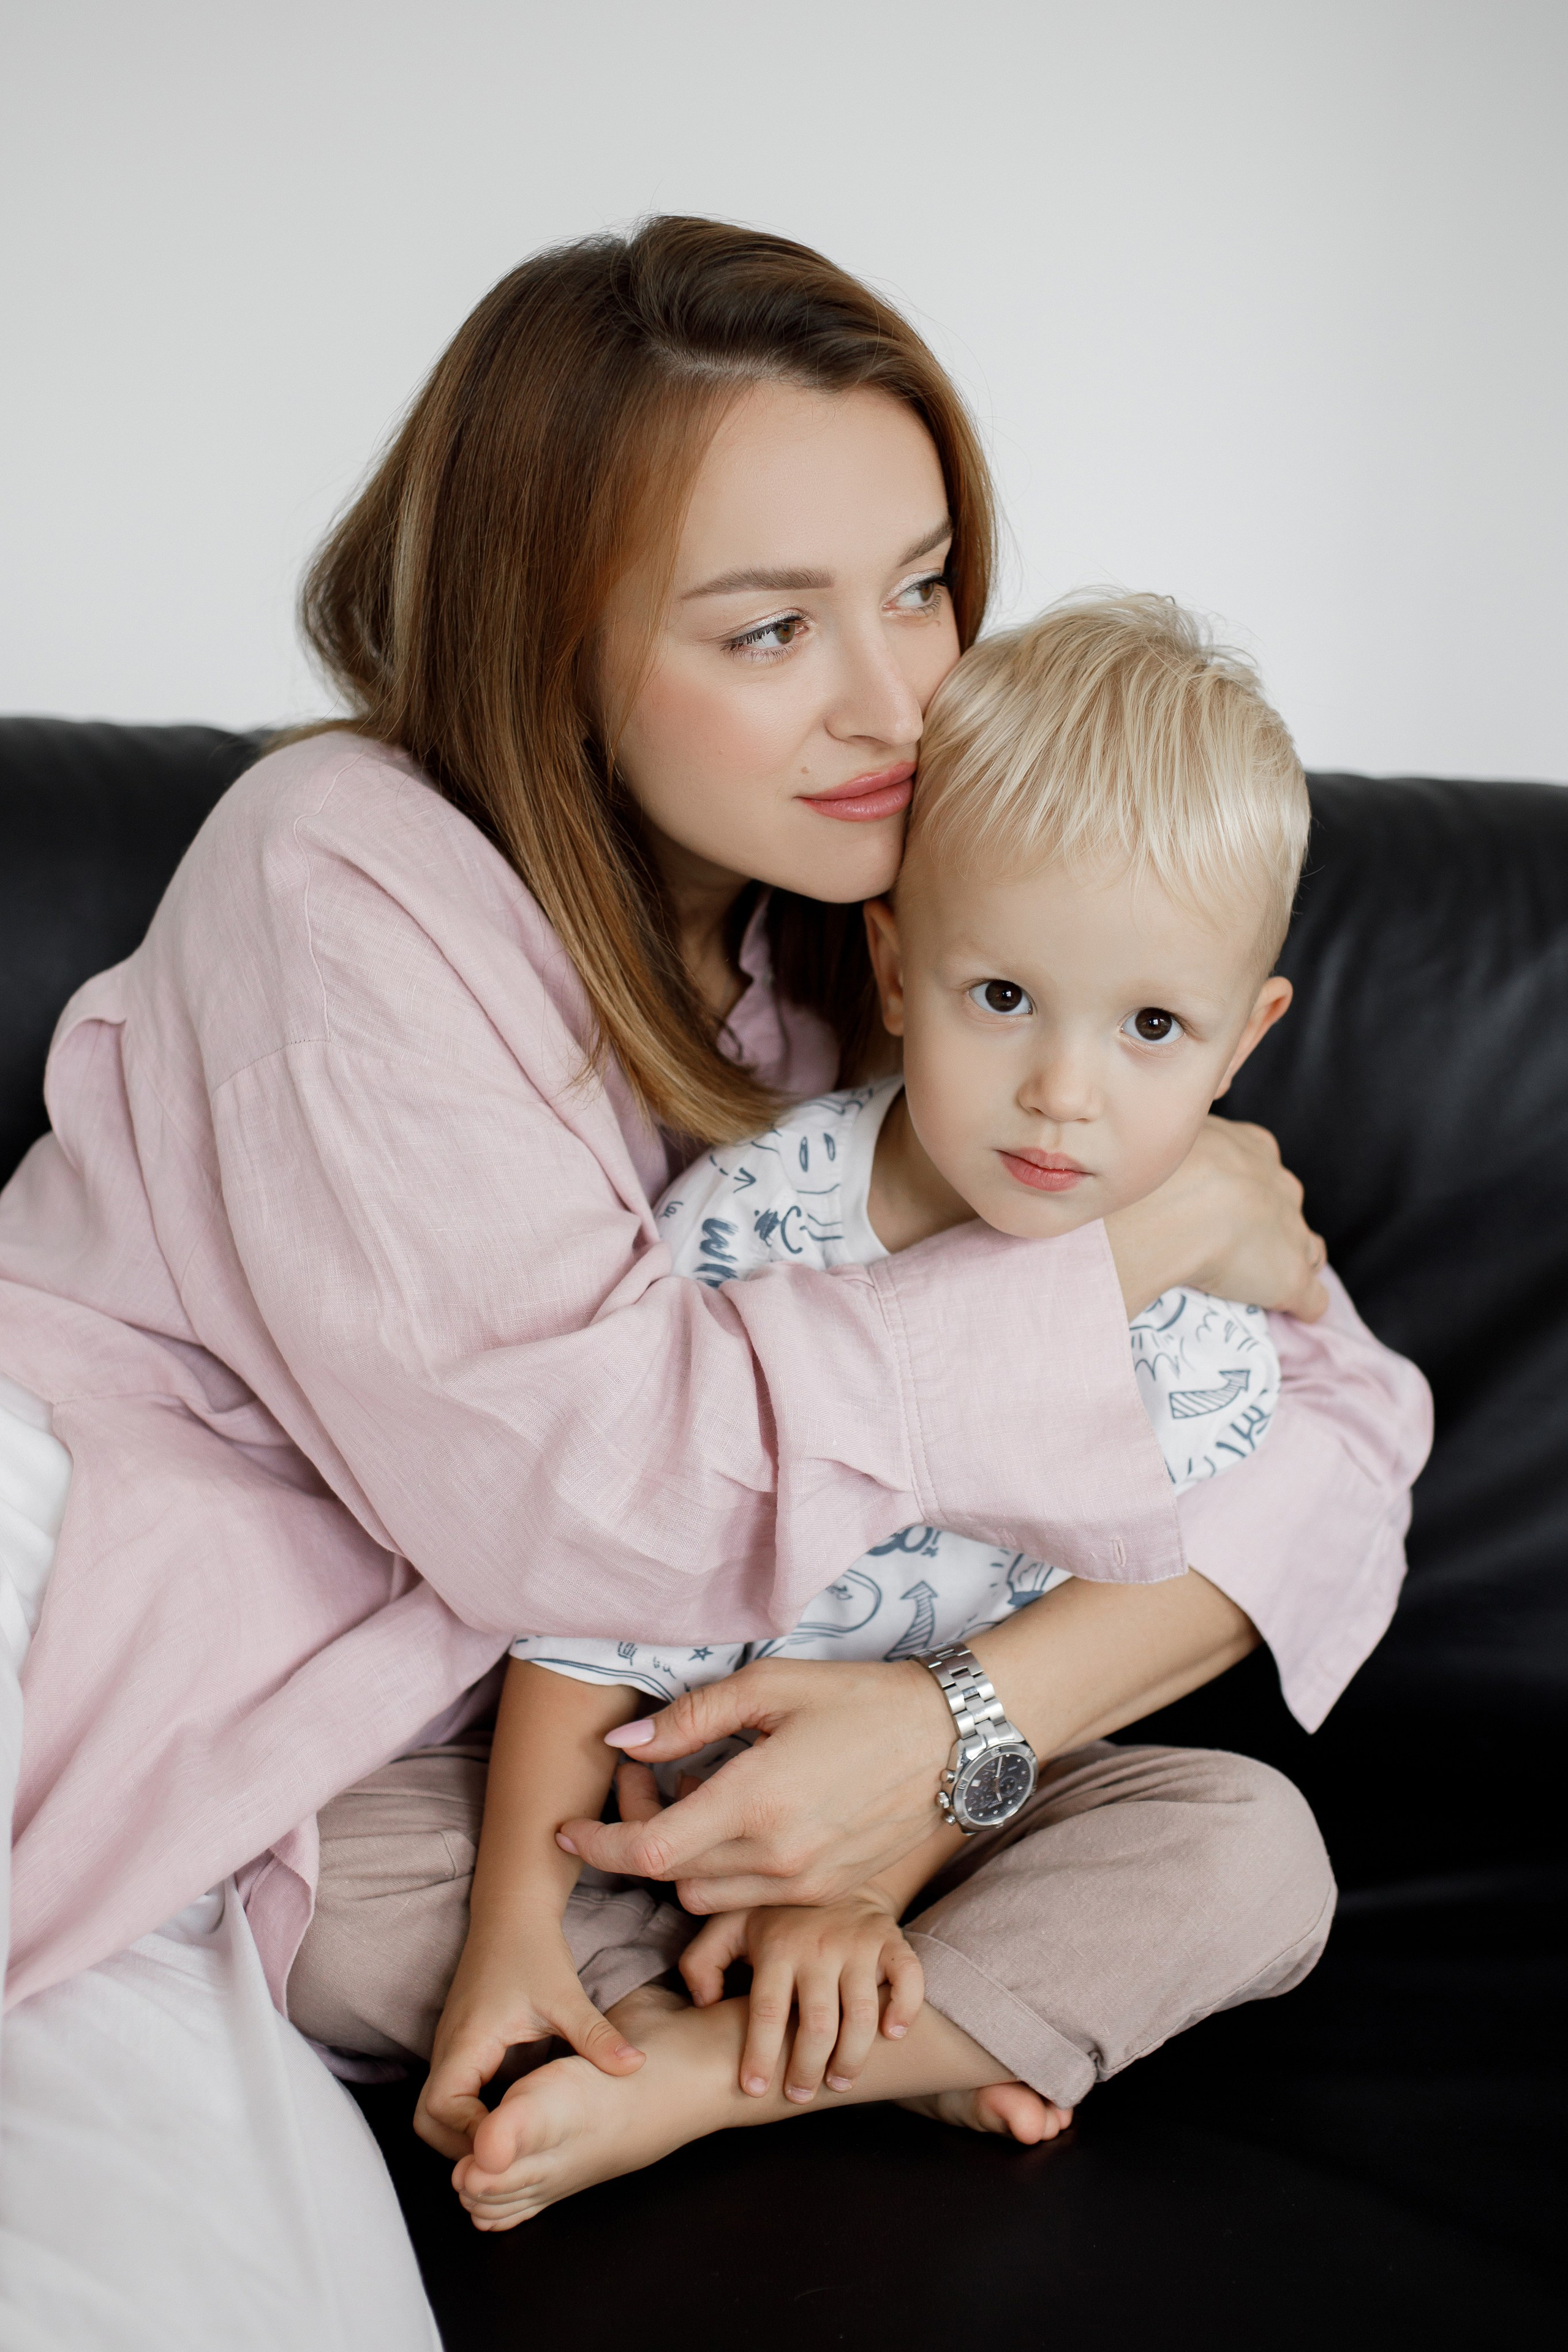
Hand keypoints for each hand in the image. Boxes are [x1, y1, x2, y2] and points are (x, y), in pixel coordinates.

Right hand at [414, 1923, 643, 2158]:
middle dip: (459, 2146)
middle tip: (507, 2155)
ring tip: (511, 2143)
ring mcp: (450, 2047)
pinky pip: (451, 2093)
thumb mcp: (567, 1996)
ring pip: (435, 2109)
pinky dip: (469, 2115)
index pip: (440, 2108)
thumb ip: (597, 2036)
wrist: (512, 1911)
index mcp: (467, 2040)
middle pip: (426, 2119)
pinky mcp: (460, 2045)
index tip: (510, 2143)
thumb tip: (635, 2068)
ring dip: (463, 2132)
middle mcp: (448, 2048)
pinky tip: (509, 2119)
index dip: (469, 2135)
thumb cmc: (533, 1950)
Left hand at [556, 1657, 954, 1912]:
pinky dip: (728, 1868)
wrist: (951, 1738)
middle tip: (642, 1788)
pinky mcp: (827, 1893)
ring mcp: (805, 1884)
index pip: (649, 1852)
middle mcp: (777, 1857)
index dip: (597, 1848)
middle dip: (640, 1844)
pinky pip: (751, 1898)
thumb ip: (690, 1719)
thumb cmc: (857, 1698)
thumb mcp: (770, 1686)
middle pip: (672, 1879)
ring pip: (708, 1897)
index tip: (566, 1833)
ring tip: (697, 1798)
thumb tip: (624, 1743)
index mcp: (755, 1802)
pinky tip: (742, 1817)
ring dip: (685, 1861)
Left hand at [680, 1890, 923, 2103]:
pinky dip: (905, 2009)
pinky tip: (892, 2034)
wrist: (830, 1874)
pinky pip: (908, 1978)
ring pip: (862, 2013)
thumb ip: (702, 1962)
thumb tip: (704, 2004)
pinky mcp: (891, 1940)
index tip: (754, 2089)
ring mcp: (858, 1943)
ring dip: (852, 2057)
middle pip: (818, 2023)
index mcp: (777, 1947)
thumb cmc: (774, 1915)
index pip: (768, 2011)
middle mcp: (818, 1946)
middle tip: (800, 2094)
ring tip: (839, 2080)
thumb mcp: (728, 1926)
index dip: (761, 2055)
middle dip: (808, 2069)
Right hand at [1105, 1115, 1327, 1321]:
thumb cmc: (1162, 1170)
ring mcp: (1293, 1234)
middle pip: (1287, 1210)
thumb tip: (1154, 1157)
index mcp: (1255, 1150)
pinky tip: (1285, 1314)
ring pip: (1309, 1250)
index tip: (1222, 1210)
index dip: (1247, 1195)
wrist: (1173, 1206)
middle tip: (1227, 1245)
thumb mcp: (1169, 1141)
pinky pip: (1312, 1300)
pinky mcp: (1292, 1279)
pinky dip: (1301, 1307)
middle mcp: (1282, 1188)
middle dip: (1268, 1226)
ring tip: (1259, 1283)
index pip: (1264, 1174)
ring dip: (1289, 1263)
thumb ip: (1179, 1150)